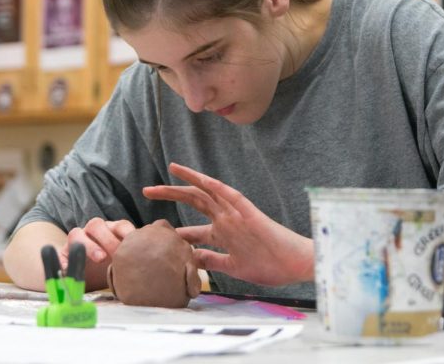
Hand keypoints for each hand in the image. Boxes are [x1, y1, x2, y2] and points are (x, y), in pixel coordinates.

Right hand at [59, 217, 135, 269]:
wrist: (91, 275)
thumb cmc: (115, 265)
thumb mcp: (128, 258)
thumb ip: (142, 251)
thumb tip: (169, 244)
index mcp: (112, 229)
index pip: (120, 224)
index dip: (126, 231)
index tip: (134, 241)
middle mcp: (93, 231)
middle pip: (96, 224)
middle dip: (107, 237)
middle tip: (116, 252)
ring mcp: (77, 241)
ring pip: (76, 234)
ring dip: (88, 245)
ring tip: (99, 258)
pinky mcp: (63, 254)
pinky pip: (60, 254)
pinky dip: (63, 260)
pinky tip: (68, 269)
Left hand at [143, 162, 314, 286]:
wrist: (296, 263)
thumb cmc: (271, 265)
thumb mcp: (233, 267)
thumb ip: (211, 260)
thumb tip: (189, 258)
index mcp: (223, 234)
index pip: (192, 229)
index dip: (174, 230)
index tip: (155, 231)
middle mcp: (227, 220)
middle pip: (193, 201)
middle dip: (169, 195)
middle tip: (146, 191)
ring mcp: (237, 215)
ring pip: (206, 193)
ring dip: (183, 184)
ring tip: (164, 176)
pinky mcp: (249, 212)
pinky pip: (230, 195)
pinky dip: (214, 185)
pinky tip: (199, 178)